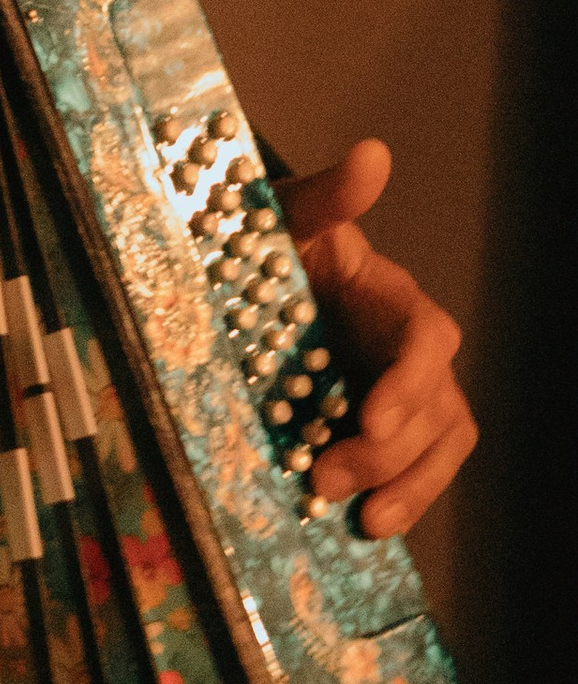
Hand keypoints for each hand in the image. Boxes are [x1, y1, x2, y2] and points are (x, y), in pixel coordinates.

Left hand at [280, 139, 475, 538]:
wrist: (244, 274)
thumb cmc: (268, 239)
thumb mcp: (284, 214)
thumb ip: (328, 195)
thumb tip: (372, 154)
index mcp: (391, 299)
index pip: (427, 340)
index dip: (407, 382)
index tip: (369, 420)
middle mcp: (409, 349)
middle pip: (432, 406)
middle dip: (388, 451)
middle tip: (324, 476)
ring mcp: (403, 393)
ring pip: (438, 445)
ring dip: (406, 486)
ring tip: (361, 520)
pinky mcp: (384, 428)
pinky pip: (417, 469)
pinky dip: (402, 500)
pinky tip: (367, 529)